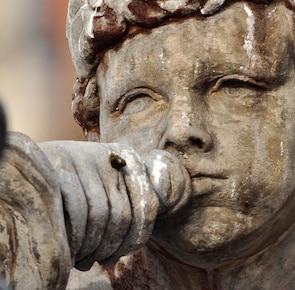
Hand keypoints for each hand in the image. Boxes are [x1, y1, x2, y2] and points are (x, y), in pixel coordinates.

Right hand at [40, 141, 190, 269]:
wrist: (27, 163)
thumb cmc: (71, 183)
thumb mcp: (102, 186)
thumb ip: (123, 202)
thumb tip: (139, 237)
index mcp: (127, 157)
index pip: (148, 205)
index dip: (136, 238)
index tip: (119, 254)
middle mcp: (110, 155)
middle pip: (122, 215)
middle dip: (112, 246)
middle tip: (100, 261)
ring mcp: (86, 156)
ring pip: (101, 216)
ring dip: (93, 246)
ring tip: (84, 259)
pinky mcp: (63, 164)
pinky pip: (79, 212)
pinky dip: (77, 238)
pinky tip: (72, 250)